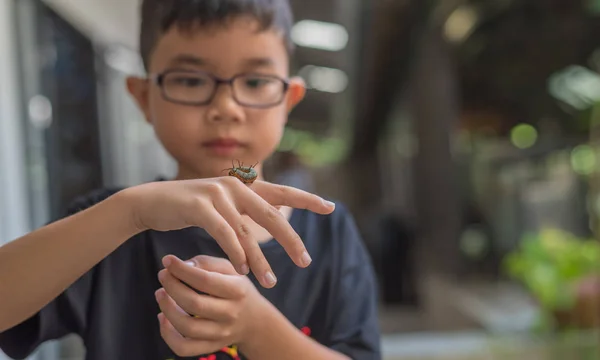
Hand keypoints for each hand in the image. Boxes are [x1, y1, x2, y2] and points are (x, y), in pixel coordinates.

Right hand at [124, 177, 334, 286]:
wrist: (151, 203)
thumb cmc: (188, 209)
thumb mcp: (221, 207)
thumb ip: (244, 212)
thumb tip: (269, 225)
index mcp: (243, 186)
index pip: (282, 193)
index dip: (307, 199)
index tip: (330, 207)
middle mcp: (235, 186)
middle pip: (272, 215)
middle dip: (291, 240)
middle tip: (306, 261)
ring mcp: (217, 193)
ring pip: (247, 231)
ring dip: (260, 260)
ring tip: (271, 282)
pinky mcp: (200, 205)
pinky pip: (224, 233)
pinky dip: (235, 254)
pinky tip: (243, 271)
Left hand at [156, 255, 268, 356]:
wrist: (255, 321)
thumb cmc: (238, 289)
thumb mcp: (231, 270)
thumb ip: (207, 263)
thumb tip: (183, 265)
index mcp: (237, 290)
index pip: (205, 280)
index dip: (182, 270)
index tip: (167, 260)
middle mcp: (230, 313)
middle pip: (194, 303)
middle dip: (172, 287)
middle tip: (163, 275)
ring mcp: (220, 333)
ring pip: (187, 327)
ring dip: (167, 309)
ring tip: (161, 294)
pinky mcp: (211, 346)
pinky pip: (184, 347)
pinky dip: (167, 334)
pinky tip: (163, 318)